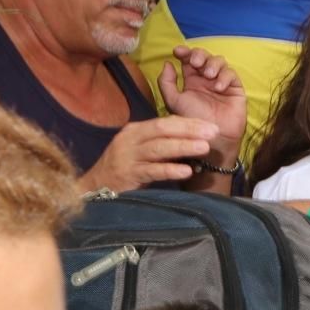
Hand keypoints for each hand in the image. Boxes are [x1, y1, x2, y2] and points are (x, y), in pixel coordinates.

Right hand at [78, 115, 219, 191]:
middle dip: (189, 130)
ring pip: (158, 148)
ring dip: (183, 147)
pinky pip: (151, 171)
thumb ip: (162, 143)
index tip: (211, 126)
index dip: (189, 123)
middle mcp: (131, 139)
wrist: (96, 187)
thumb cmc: (125, 168)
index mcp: (136, 131)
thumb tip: (191, 136)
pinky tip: (186, 171)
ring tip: (204, 147)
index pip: (165, 122)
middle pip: (162, 130)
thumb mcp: (142, 151)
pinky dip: (169, 170)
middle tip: (213, 132)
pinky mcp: (127, 175)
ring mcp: (128, 157)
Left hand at [159, 45, 246, 162]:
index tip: (178, 52)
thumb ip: (166, 82)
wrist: (213, 138)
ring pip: (219, 61)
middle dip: (199, 54)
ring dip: (213, 64)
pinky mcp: (235, 89)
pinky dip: (224, 76)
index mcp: (191, 80)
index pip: (188, 59)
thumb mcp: (173, 101)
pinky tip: (218, 87)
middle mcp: (206, 80)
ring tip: (208, 75)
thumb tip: (168, 63)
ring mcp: (221, 83)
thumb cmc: (192, 121)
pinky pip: (231, 74)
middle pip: (204, 56)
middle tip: (196, 63)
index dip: (184, 51)